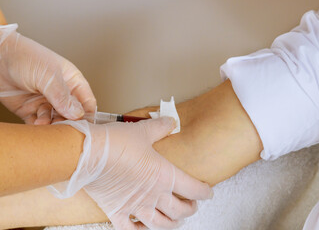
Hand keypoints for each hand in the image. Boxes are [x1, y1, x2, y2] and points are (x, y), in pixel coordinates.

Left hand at [0, 24, 95, 123]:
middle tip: (63, 126)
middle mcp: (61, 93)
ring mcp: (45, 102)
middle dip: (69, 122)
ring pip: (56, 121)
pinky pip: (39, 123)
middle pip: (72, 115)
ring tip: (46, 122)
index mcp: (72, 81)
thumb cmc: (25, 56)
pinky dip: (40, 127)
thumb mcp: (48, 75)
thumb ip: (63, 96)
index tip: (84, 125)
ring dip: (53, 125)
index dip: (87, 114)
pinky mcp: (30, 110)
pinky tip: (37, 123)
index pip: (87, 102)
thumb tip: (78, 114)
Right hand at [50, 117, 212, 229]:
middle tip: (192, 204)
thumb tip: (171, 121)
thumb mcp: (143, 131)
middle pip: (180, 211)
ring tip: (175, 221)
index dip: (204, 191)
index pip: (193, 188)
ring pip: (160, 225)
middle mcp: (153, 195)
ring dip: (171, 224)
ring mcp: (135, 207)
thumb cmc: (116, 143)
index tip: (207, 191)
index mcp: (164, 176)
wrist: (88, 154)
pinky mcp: (117, 212)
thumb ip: (160, 127)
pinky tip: (143, 228)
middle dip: (190, 209)